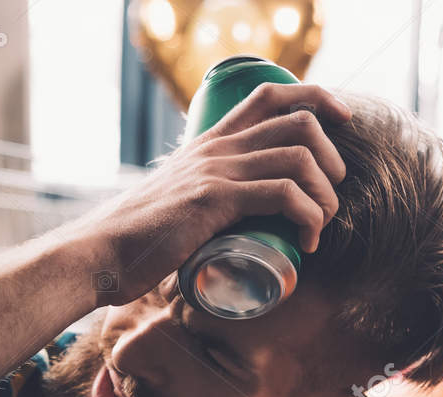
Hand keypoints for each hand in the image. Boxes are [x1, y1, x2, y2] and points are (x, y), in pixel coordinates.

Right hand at [66, 82, 351, 306]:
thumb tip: (226, 226)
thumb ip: (203, 203)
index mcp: (210, 144)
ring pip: (299, 157)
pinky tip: (308, 240)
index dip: (316, 99)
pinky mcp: (214, 201)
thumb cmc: (137, 241)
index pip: (270, 95)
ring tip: (321, 224)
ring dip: (326, 193)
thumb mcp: (176, 206)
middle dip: (333, 156)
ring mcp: (216, 171)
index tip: (342, 125)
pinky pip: (282, 194)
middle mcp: (217, 148)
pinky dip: (309, 216)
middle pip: (299, 121)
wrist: (100, 254)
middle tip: (331, 196)